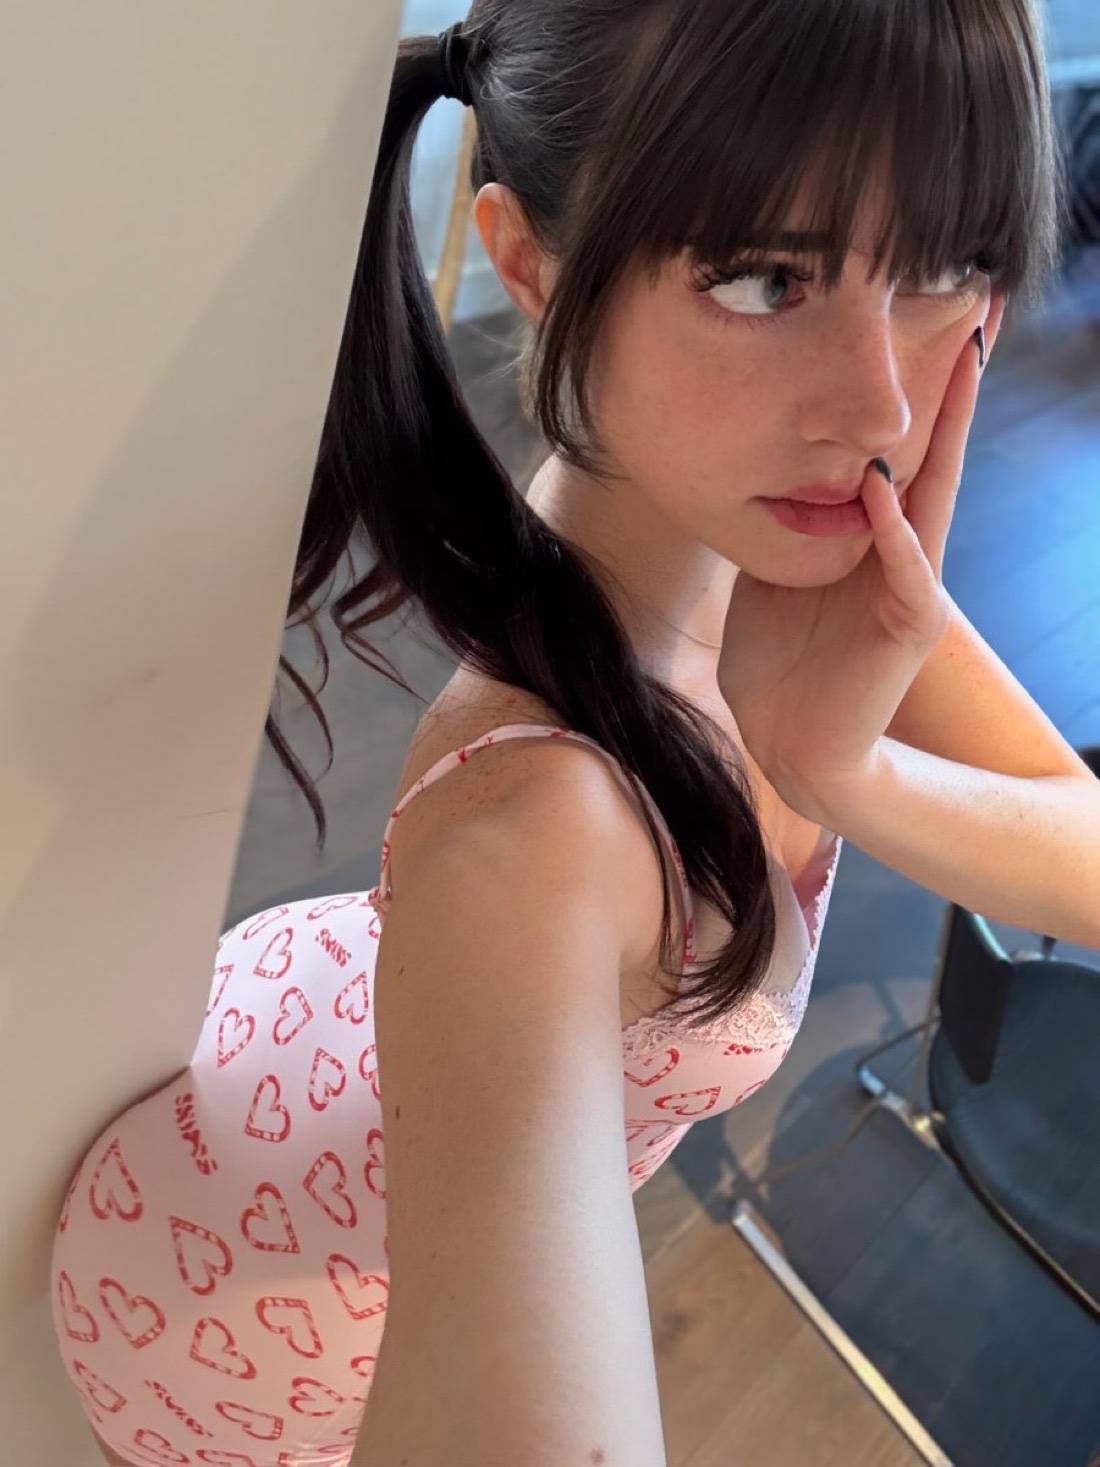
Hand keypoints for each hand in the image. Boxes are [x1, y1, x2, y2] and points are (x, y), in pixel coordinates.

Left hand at [716, 296, 1005, 813]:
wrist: (788, 741)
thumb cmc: (778, 663)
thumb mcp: (767, 576)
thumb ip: (777, 527)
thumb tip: (753, 471)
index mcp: (868, 539)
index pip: (896, 453)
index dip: (909, 395)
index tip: (922, 327)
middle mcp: (901, 553)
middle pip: (935, 456)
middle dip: (955, 390)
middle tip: (979, 314)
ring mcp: (912, 587)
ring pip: (936, 498)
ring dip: (949, 434)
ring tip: (961, 364)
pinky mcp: (909, 626)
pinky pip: (907, 570)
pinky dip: (897, 531)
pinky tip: (886, 487)